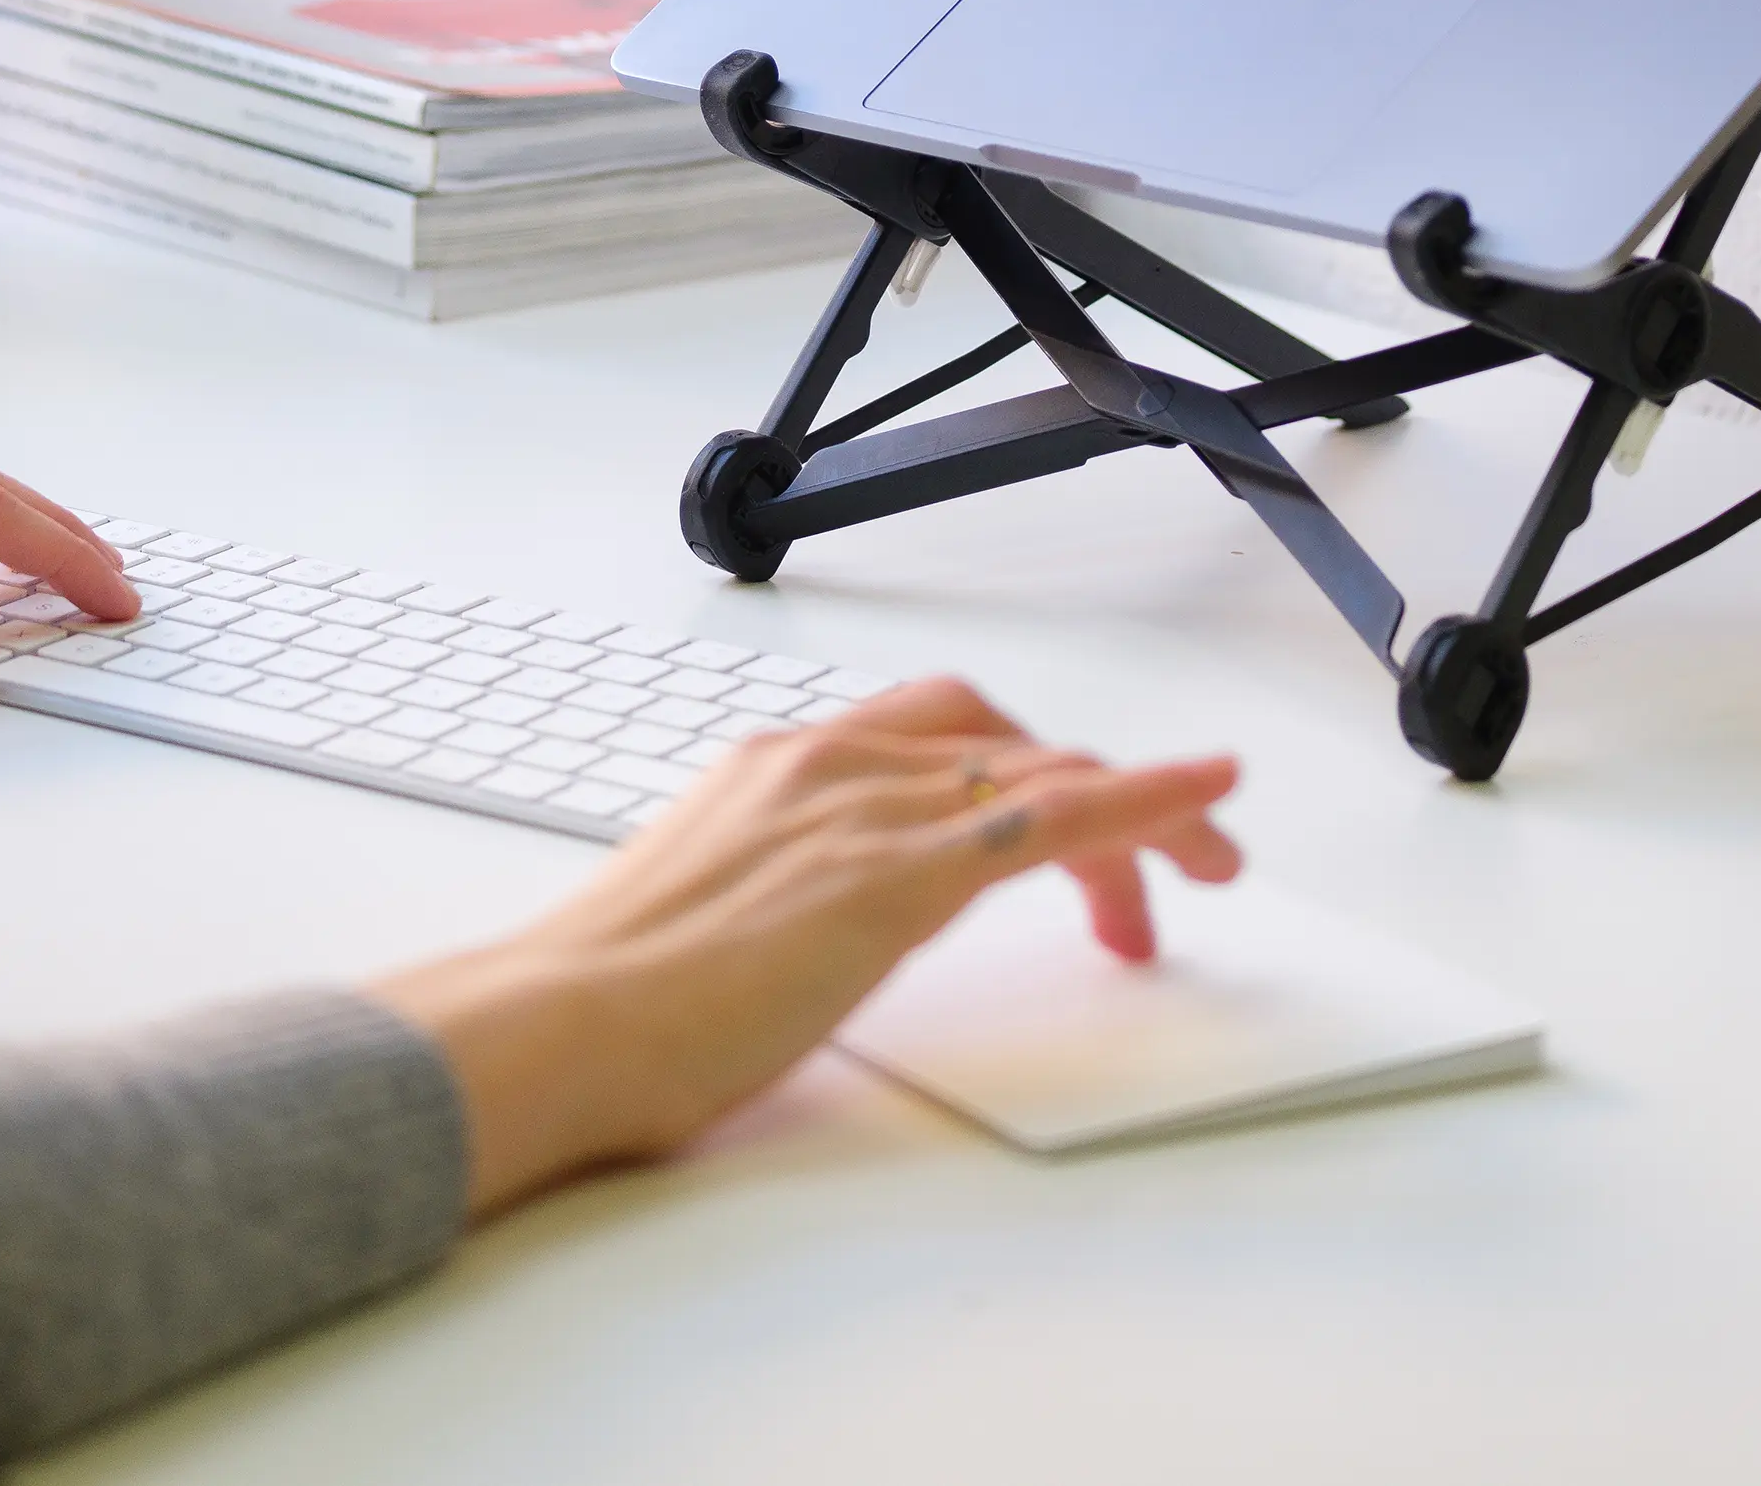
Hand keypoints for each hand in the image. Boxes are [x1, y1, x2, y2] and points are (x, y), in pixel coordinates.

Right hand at [363, 677, 1237, 1215]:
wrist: (555, 1025)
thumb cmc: (606, 1002)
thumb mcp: (708, 919)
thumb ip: (778, 900)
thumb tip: (814, 940)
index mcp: (776, 766)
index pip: (937, 735)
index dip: (1019, 774)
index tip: (1065, 834)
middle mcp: (828, 763)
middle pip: (1008, 742)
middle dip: (1095, 795)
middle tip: (1152, 876)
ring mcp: (864, 809)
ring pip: (1048, 772)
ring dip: (1144, 816)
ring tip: (1206, 868)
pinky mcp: (895, 873)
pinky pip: (1055, 817)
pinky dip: (1148, 799)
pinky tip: (1205, 801)